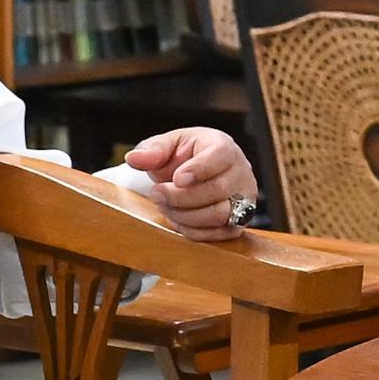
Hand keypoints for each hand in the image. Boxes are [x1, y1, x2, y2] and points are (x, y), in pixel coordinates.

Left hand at [123, 127, 256, 237]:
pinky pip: (218, 233)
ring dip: (185, 215)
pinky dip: (193, 230)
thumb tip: (134, 159)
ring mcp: (244, 198)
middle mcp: (241, 172)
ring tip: (165, 206)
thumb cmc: (184, 158)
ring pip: (219, 214)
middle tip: (156, 194)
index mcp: (224, 147)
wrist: (196, 176)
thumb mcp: (167, 146)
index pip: (220, 156)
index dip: (199, 169)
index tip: (177, 179)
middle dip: (181, 197)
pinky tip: (178, 219)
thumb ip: (152, 150)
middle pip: (218, 189)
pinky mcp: (239, 221)